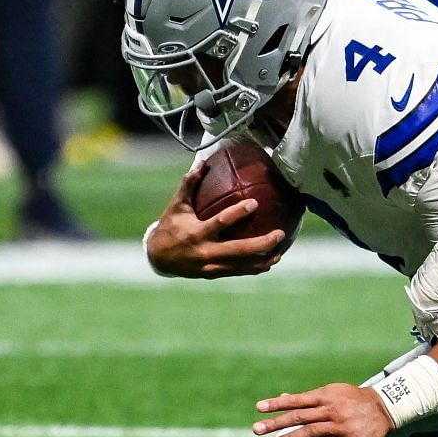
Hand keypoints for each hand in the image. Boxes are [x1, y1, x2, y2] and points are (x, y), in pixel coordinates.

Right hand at [146, 162, 287, 277]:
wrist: (157, 258)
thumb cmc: (170, 227)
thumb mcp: (176, 206)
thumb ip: (189, 185)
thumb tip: (202, 162)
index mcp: (197, 232)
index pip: (221, 222)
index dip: (239, 213)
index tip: (255, 203)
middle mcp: (206, 251)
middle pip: (239, 249)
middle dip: (262, 243)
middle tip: (280, 233)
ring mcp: (211, 265)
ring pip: (242, 265)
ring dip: (263, 260)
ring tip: (280, 252)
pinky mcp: (213, 273)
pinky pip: (238, 272)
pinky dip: (254, 268)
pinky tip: (269, 262)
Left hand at [254, 383, 391, 436]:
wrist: (385, 408)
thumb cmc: (353, 400)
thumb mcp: (332, 393)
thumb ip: (307, 399)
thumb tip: (282, 397)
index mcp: (326, 396)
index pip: (297, 400)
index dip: (278, 404)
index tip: (259, 408)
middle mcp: (331, 409)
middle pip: (299, 416)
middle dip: (277, 423)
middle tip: (256, 429)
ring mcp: (340, 425)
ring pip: (310, 432)